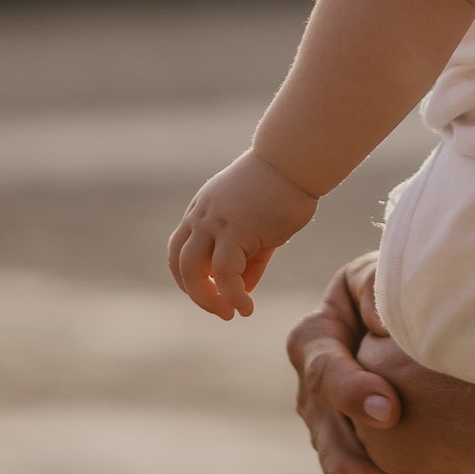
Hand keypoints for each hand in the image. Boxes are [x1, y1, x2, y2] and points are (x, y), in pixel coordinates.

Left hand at [168, 150, 315, 319]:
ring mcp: (215, 221)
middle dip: (197, 294)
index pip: (180, 251)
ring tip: (230, 313)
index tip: (214, 295)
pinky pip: (225, 272)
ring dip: (208, 299)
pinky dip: (232, 295)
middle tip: (221, 312)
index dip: (190, 279)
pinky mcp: (235, 229)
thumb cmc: (282, 190)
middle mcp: (202, 215)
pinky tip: (246, 306)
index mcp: (202, 211)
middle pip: (179, 263)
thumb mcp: (259, 228)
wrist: (295, 160)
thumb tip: (242, 290)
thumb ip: (249, 259)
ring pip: (193, 270)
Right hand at [287, 261, 474, 473]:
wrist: (401, 319)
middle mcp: (313, 398)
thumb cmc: (394, 288)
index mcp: (313, 343)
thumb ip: (378, 287)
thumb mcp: (381, 273)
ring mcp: (329, 435)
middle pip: (336, 455)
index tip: (392, 411)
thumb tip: (382, 324)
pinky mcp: (354, 460)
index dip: (353, 396)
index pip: (324, 375)